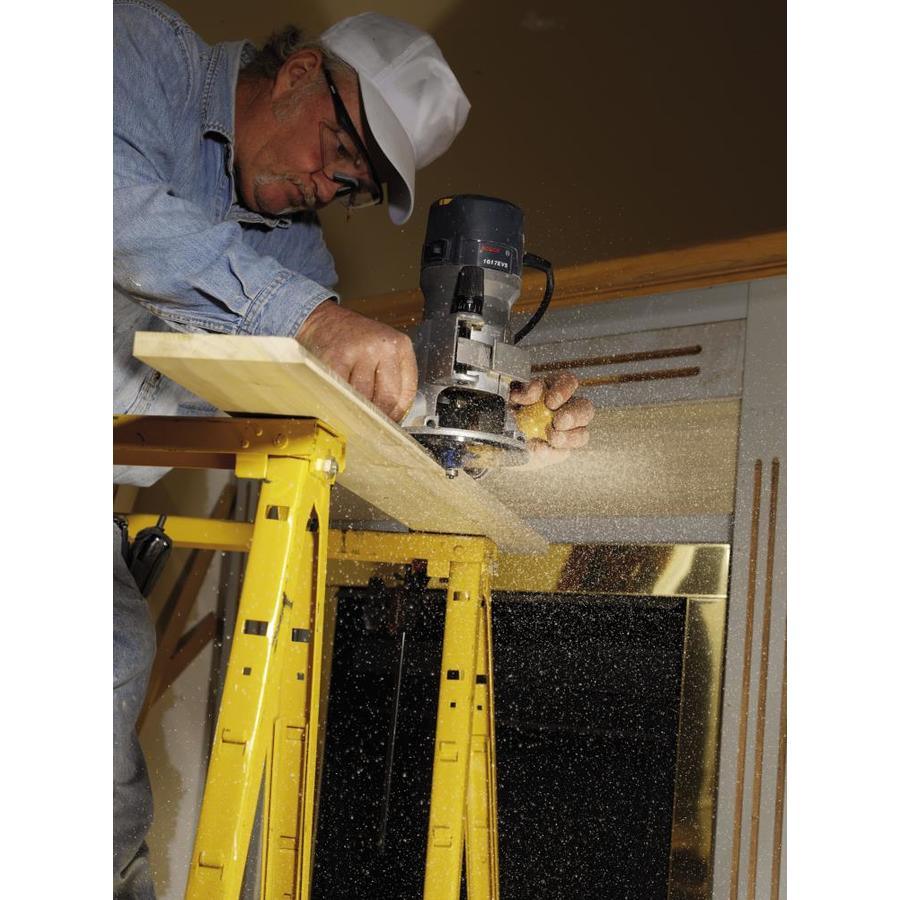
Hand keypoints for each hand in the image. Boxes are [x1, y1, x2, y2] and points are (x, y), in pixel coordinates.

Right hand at [296, 300, 417, 421]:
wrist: (321, 318)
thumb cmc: (352, 339)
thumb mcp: (382, 351)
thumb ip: (391, 379)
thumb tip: (391, 418)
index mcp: (400, 346)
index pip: (405, 392)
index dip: (396, 415)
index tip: (388, 425)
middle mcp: (383, 346)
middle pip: (386, 398)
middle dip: (378, 417)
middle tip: (369, 427)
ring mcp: (359, 351)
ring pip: (364, 398)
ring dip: (358, 412)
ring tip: (352, 416)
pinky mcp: (336, 357)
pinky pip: (342, 391)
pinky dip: (341, 403)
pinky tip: (339, 406)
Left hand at [510, 372, 594, 468]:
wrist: (498, 436)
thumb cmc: (506, 409)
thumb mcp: (509, 397)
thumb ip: (522, 392)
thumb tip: (535, 391)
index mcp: (555, 389)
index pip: (569, 383)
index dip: (564, 391)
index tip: (550, 402)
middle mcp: (568, 409)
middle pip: (585, 408)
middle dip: (574, 416)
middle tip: (557, 422)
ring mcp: (569, 432)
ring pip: (582, 434)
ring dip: (568, 438)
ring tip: (551, 438)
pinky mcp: (561, 450)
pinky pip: (564, 453)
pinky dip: (552, 453)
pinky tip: (540, 450)